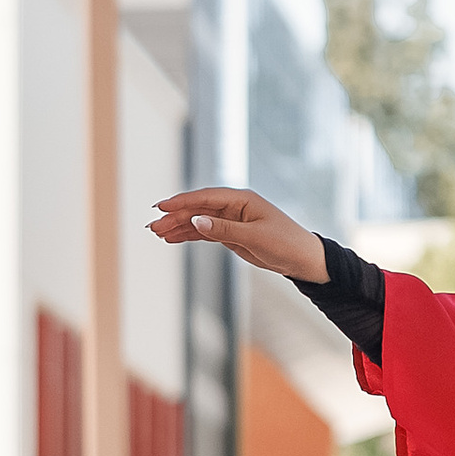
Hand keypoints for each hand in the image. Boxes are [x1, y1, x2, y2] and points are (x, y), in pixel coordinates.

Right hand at [147, 187, 328, 280]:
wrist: (301, 258)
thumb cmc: (284, 242)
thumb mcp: (254, 237)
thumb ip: (223, 229)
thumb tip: (196, 220)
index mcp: (242, 199)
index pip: (206, 197)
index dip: (182, 201)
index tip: (161, 207)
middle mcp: (234, 206)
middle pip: (198, 209)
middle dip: (175, 217)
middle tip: (153, 226)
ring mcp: (231, 220)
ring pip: (198, 221)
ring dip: (178, 226)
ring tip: (157, 233)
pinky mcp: (231, 234)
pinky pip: (205, 232)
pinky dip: (188, 235)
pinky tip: (172, 239)